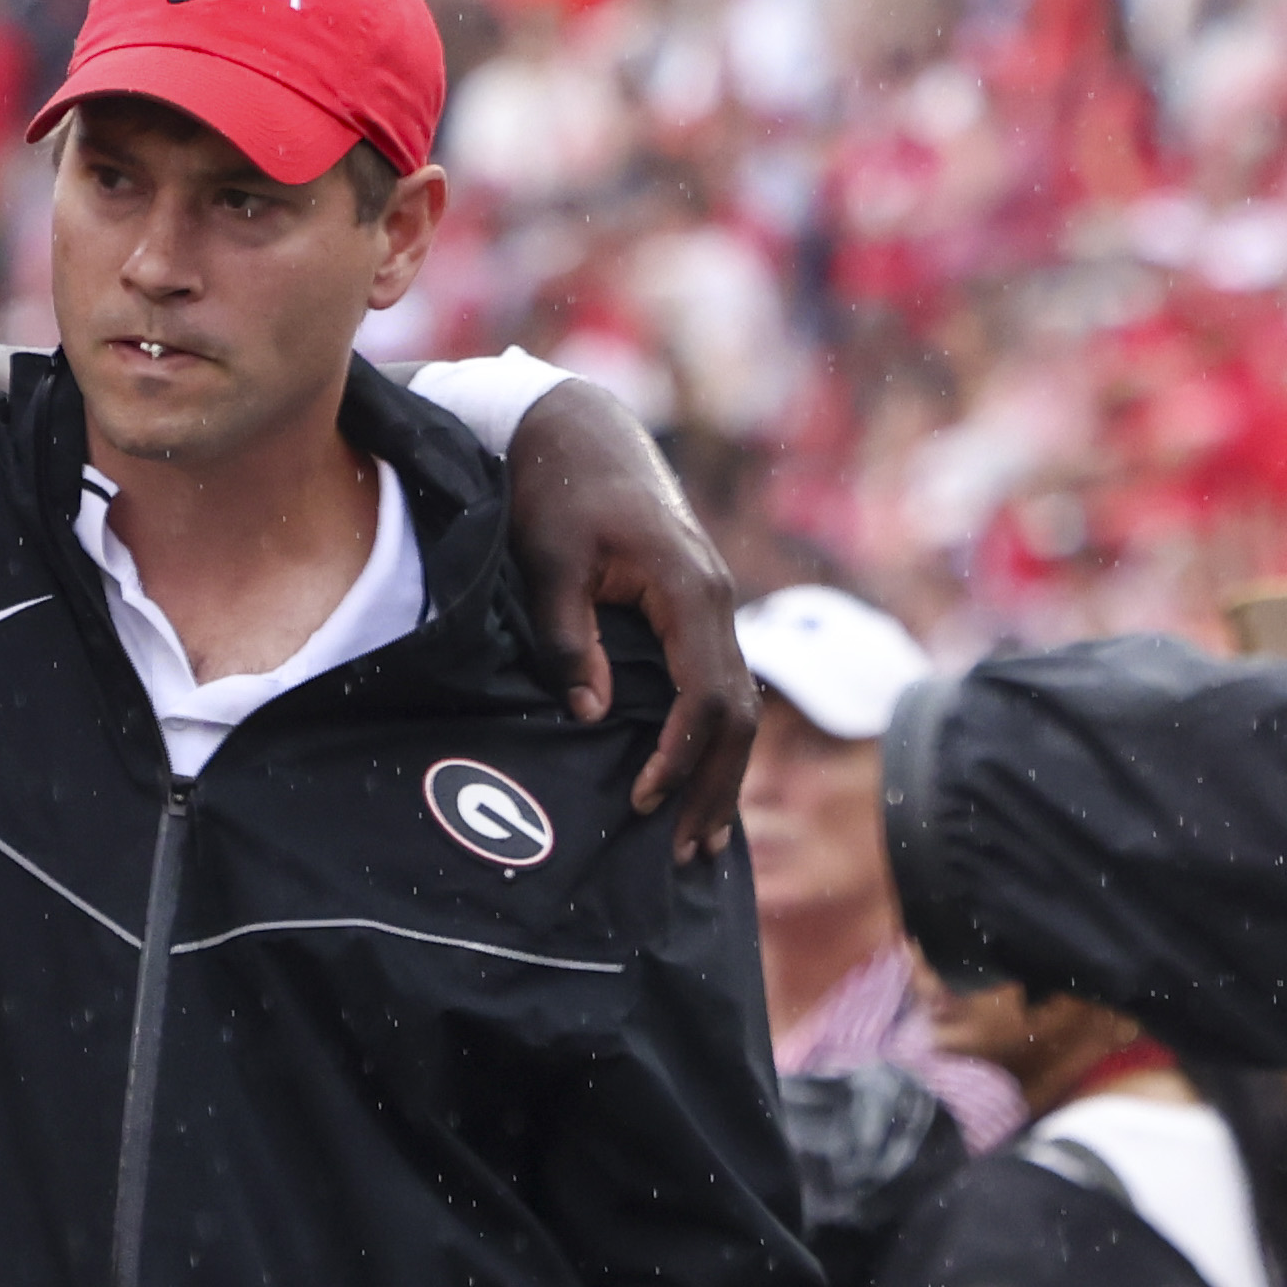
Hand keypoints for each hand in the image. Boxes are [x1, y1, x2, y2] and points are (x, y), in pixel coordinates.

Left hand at [501, 383, 748, 854]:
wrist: (580, 433)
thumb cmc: (558, 492)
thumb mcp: (548, 562)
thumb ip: (568, 639)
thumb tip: (590, 715)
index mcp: (687, 587)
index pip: (705, 694)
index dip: (681, 755)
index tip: (644, 799)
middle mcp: (714, 599)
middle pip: (737, 712)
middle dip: (714, 785)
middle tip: (686, 853)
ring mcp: (712, 606)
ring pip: (738, 705)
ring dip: (720, 773)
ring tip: (699, 842)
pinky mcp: (696, 613)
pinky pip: (718, 688)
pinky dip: (711, 742)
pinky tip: (696, 786)